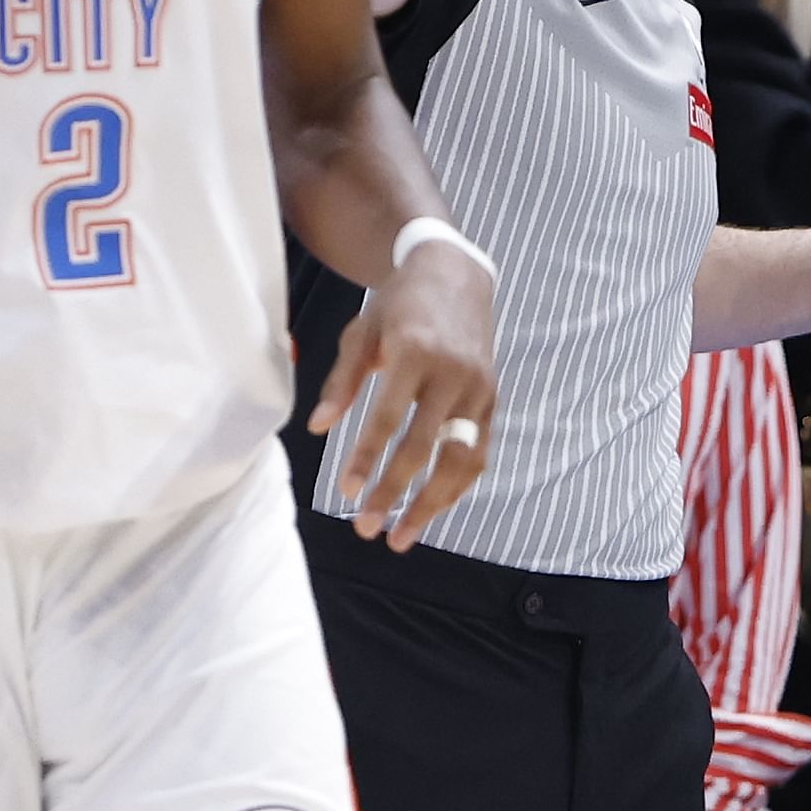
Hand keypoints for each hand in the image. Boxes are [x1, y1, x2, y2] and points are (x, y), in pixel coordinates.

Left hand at [305, 238, 498, 550]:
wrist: (455, 274)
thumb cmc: (399, 304)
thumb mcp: (362, 332)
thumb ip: (341, 381)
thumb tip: (318, 427)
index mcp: (416, 352)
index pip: (388, 418)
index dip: (368, 458)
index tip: (347, 491)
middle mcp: (453, 372)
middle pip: (425, 447)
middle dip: (395, 492)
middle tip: (366, 528)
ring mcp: (478, 387)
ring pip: (459, 459)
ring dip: (431, 504)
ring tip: (401, 536)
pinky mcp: (492, 398)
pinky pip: (479, 452)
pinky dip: (458, 486)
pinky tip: (433, 509)